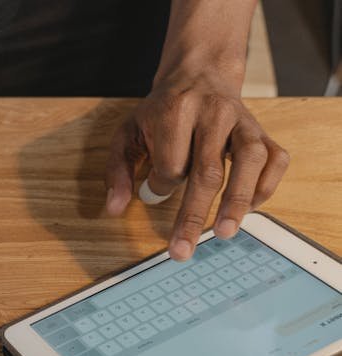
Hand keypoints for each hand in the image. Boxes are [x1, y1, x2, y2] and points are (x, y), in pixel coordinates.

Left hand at [104, 73, 288, 260]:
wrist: (198, 73)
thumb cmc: (160, 111)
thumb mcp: (128, 133)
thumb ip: (117, 171)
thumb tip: (113, 209)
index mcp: (175, 110)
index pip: (170, 164)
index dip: (160, 185)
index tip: (153, 191)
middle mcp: (213, 113)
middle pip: (207, 170)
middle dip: (194, 215)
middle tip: (182, 250)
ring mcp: (242, 121)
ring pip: (249, 161)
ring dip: (238, 200)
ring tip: (226, 232)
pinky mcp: (262, 130)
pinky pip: (275, 158)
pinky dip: (265, 186)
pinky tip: (250, 208)